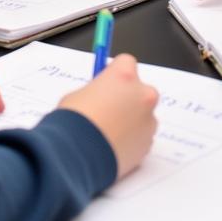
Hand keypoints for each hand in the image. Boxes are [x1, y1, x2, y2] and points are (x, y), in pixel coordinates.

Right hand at [57, 54, 157, 179]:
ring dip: (131, 121)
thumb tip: (99, 97)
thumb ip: (96, 92)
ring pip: (143, 115)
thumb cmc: (73, 122)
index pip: (126, 63)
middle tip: (109, 111)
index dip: (115, 74)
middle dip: (128, 98)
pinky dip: (132, 140)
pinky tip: (112, 148)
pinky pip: (142, 137)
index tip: (106, 85)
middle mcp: (142, 94)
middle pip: (141, 89)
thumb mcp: (78, 95)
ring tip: (108, 134)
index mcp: (124, 75)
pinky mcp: (148, 144)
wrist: (77, 157)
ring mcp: (148, 120)